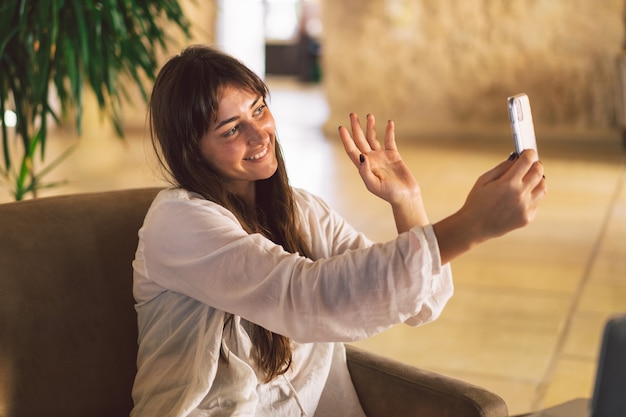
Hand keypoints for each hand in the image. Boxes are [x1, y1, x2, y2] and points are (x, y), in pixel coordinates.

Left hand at [338, 113, 427, 231]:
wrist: (405, 196)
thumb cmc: (389, 194)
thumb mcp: (373, 185)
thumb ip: (365, 171)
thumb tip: (361, 156)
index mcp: (363, 166)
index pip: (352, 150)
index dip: (346, 139)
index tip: (341, 127)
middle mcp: (371, 159)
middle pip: (360, 140)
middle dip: (356, 127)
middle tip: (352, 114)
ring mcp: (382, 156)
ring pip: (373, 138)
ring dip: (370, 127)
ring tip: (369, 115)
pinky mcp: (393, 155)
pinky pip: (389, 140)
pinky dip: (389, 131)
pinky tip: (389, 123)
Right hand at [433, 150, 546, 263]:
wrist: (473, 226)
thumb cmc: (476, 201)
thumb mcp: (483, 180)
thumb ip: (502, 167)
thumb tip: (517, 158)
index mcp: (508, 183)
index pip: (528, 161)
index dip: (529, 153)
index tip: (528, 152)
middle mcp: (520, 195)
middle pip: (539, 172)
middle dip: (535, 165)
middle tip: (531, 164)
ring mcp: (525, 208)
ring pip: (543, 187)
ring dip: (538, 180)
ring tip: (530, 179)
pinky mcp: (527, 218)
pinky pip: (536, 202)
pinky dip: (531, 196)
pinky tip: (521, 196)